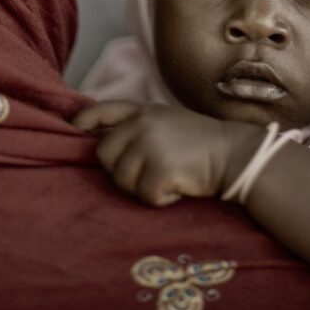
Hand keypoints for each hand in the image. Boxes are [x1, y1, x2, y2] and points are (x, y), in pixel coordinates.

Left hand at [72, 100, 262, 206]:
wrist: (235, 154)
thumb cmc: (201, 142)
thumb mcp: (167, 120)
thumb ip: (138, 126)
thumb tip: (103, 141)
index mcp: (142, 110)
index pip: (102, 110)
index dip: (83, 120)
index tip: (74, 128)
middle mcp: (141, 124)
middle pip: (104, 155)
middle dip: (121, 170)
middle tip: (149, 171)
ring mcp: (149, 145)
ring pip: (121, 179)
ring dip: (142, 187)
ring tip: (169, 176)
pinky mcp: (159, 169)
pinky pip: (144, 196)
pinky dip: (160, 199)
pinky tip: (177, 187)